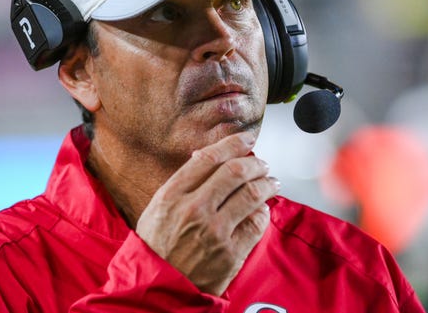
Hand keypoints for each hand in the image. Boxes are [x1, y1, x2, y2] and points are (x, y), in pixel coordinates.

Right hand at [135, 132, 279, 295]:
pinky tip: (262, 209)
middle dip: (255, 162)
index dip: (232, 143)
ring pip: (251, 194)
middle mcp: (194, 209)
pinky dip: (264, 212)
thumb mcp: (158, 208)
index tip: (246, 139)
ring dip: (267, 184)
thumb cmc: (157, 246)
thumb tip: (206, 157)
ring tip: (271, 182)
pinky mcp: (230, 254)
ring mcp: (214, 231)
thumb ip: (182, 183)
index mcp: (172, 195)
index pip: (209, 158)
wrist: (159, 288)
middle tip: (262, 163)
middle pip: (235, 171)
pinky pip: (257, 223)